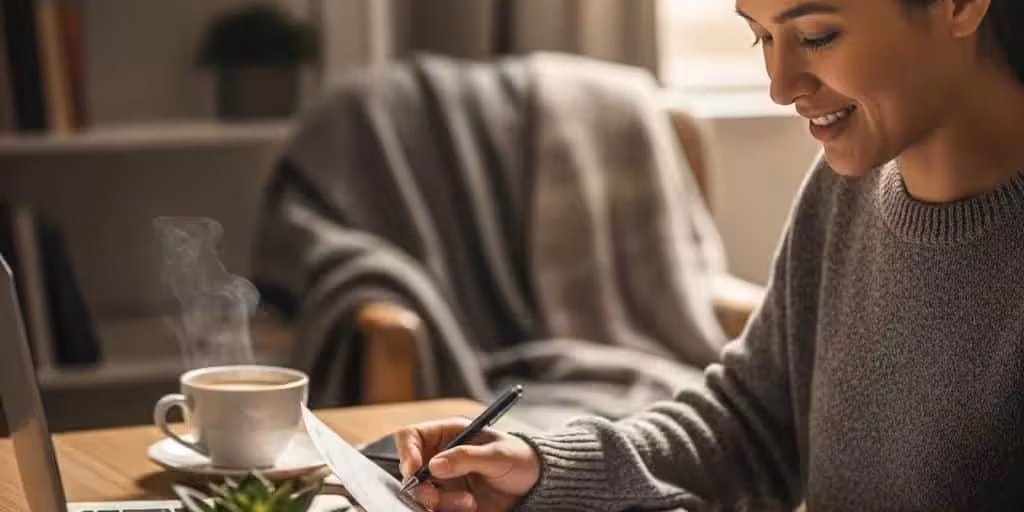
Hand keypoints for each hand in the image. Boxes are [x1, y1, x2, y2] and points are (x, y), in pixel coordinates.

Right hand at [394, 417, 540, 511]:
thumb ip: (467, 457)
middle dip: (421, 486)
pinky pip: (436, 509)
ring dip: (440, 502)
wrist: (536, 486)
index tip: (413, 469)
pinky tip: (471, 507)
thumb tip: (434, 465)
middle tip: (434, 498)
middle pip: (410, 470)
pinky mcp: (450, 501)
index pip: (412, 436)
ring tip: (469, 502)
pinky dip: (448, 511)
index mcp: (449, 434)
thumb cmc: (520, 459)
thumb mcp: (498, 455)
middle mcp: (441, 456)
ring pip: (422, 494)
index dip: (407, 451)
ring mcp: (444, 480)